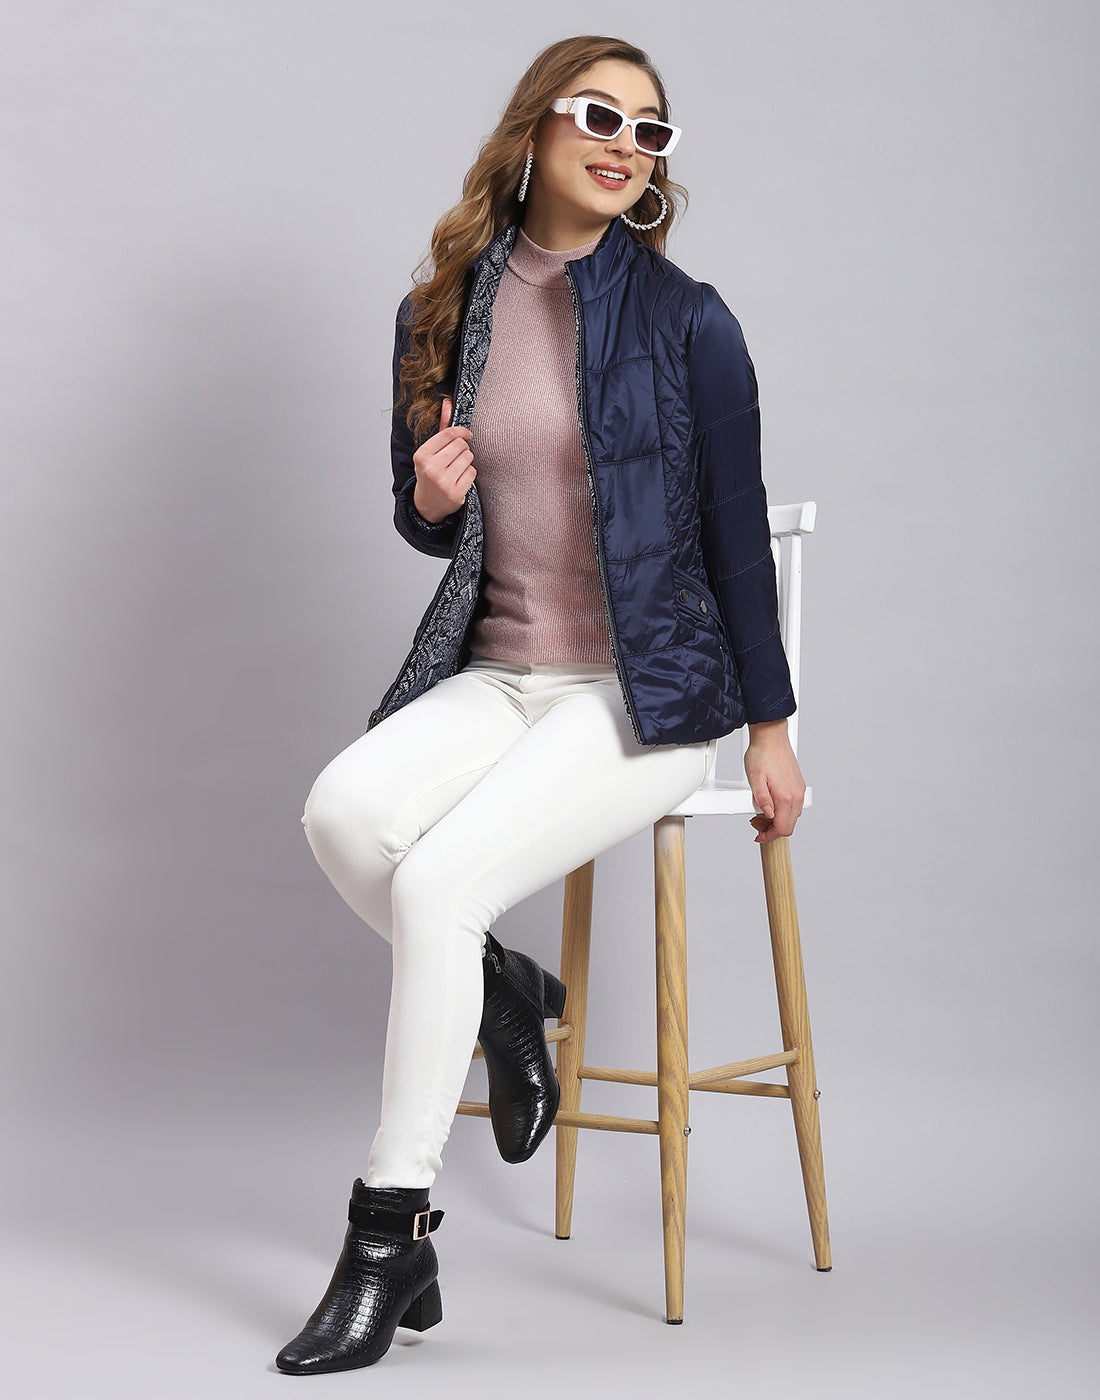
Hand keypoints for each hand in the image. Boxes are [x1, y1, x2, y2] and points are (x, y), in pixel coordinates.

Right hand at [411, 396, 475, 522]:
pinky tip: (459, 479)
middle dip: (462, 449)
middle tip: (456, 457)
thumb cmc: (431, 472)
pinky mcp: (455, 493)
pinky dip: (469, 474)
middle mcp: (431, 469)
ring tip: (456, 468)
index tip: (466, 434)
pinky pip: (472, 472)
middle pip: (461, 445)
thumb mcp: (431, 450)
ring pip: (468, 458)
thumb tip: (448, 403)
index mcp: (421, 455)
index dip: (462, 431)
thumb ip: (442, 427)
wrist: (427, 504)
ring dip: (466, 461)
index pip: (449, 434)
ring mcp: (443, 482)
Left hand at [744, 720, 805, 844]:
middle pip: (789, 826)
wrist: (771, 737)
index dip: (769, 836)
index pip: (783, 828)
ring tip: (761, 813)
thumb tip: (768, 815)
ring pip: (791, 817)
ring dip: (777, 820)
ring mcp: (799, 791)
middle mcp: (796, 795)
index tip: (758, 835)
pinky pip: (793, 806)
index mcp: (786, 796)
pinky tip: (770, 804)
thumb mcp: (754, 779)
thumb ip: (762, 800)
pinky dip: (782, 811)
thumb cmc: (762, 754)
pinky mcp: (798, 786)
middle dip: (772, 829)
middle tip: (755, 823)